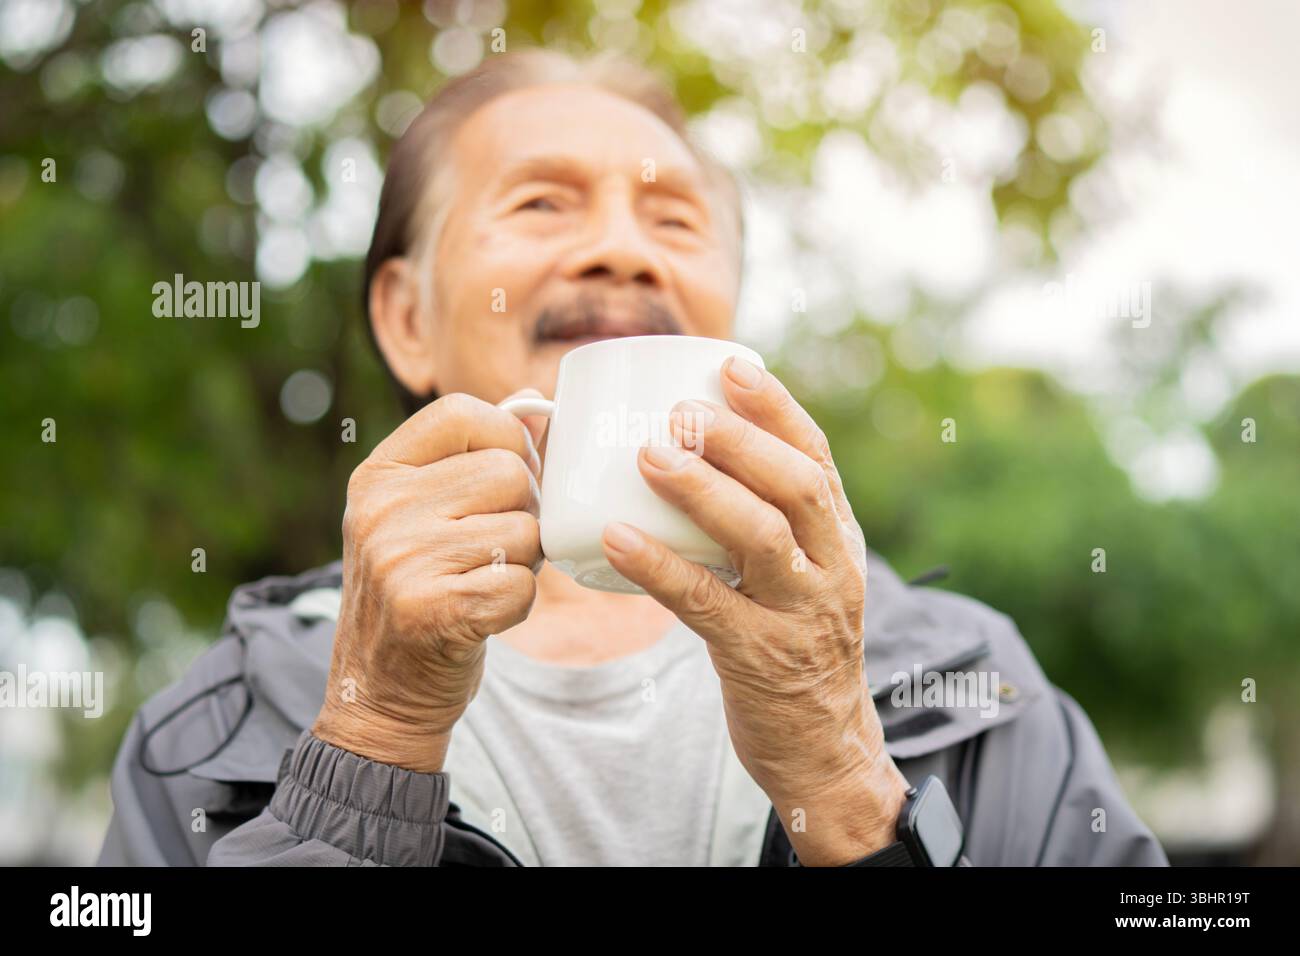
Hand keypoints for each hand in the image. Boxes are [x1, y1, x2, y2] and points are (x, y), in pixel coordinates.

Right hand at [313, 391, 544, 772]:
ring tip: (483, 581)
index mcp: (377, 475)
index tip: (509, 475)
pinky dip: (517, 605)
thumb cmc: (416, 593)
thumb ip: (468, 458)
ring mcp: (402, 560)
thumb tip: (534, 402)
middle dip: (524, 512)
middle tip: (496, 547)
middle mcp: (382, 510)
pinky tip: (482, 616)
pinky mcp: (432, 611)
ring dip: (524, 563)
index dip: (508, 438)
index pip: (463, 412)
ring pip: (525, 531)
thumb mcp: (418, 515)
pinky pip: (522, 585)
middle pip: (510, 473)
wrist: (380, 696)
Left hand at [601, 357, 910, 865]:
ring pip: (762, 538)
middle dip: (740, 440)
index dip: (776, 407)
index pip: (816, 458)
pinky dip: (659, 567)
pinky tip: (614, 537)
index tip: (730, 364)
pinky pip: (707, 605)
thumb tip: (675, 462)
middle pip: (798, 487)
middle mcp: (831, 569)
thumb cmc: (790, 646)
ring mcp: (801, 615)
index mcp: (838, 539)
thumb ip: (755, 526)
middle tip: (679, 411)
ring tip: (648, 455)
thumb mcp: (796, 578)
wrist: (825, 748)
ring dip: (704, 491)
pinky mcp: (761, 660)